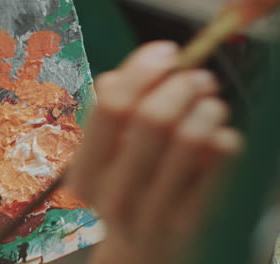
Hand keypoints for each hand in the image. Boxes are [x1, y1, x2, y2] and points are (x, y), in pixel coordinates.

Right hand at [67, 41, 241, 263]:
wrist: (140, 247)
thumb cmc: (123, 188)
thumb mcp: (103, 155)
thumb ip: (109, 110)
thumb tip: (131, 71)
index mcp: (84, 175)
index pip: (110, 107)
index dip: (142, 70)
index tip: (165, 53)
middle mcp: (113, 196)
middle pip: (154, 117)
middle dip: (182, 84)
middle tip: (197, 78)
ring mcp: (152, 212)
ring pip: (191, 136)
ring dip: (207, 106)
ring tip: (209, 104)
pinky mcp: (190, 220)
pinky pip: (219, 158)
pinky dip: (224, 136)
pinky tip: (215, 137)